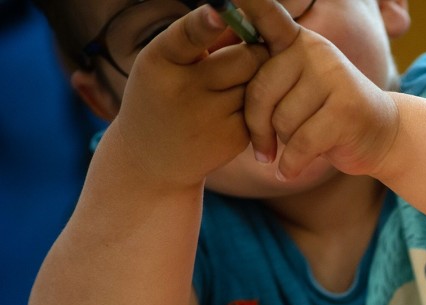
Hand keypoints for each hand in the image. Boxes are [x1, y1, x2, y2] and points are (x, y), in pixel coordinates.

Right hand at [111, 5, 267, 188]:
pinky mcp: (233, 138)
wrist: (151, 158)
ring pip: (258, 82)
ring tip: (232, 83)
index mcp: (159, 61)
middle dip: (253, 51)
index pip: (187, 37)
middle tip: (249, 52)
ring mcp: (211, 118)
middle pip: (245, 58)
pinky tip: (232, 109)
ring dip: (255, 77)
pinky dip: (255, 104)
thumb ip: (204, 40)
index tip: (219, 10)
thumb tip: (250, 20)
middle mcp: (184, 90)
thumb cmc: (162, 95)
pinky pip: (261, 108)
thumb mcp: (167, 64)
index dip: (206, 23)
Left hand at [239, 0, 397, 179]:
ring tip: (298, 146)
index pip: (268, 16)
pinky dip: (292, 164)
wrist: (382, 136)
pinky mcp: (345, 111)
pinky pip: (301, 143)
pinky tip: (290, 170)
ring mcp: (333, 79)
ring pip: (281, 121)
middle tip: (263, 147)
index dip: (249, 3)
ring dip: (283, 145)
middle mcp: (315, 52)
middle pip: (260, 91)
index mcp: (297, 41)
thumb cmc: (325, 115)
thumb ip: (267, 75)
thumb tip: (221, 69)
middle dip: (257, 127)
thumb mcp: (298, 86)